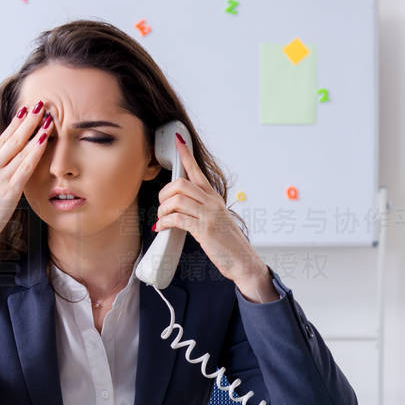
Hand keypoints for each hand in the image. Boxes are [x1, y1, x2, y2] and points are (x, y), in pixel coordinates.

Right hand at [0, 100, 51, 249]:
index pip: (1, 140)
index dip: (14, 125)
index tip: (24, 112)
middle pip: (11, 138)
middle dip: (27, 120)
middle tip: (39, 104)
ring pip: (20, 148)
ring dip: (35, 130)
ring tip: (47, 116)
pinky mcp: (9, 190)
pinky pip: (26, 165)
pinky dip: (36, 150)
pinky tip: (45, 138)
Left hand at [153, 134, 268, 291]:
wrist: (243, 262)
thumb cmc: (228, 244)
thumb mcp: (216, 220)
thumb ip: (201, 210)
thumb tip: (180, 209)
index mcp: (214, 198)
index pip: (198, 172)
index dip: (186, 156)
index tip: (178, 142)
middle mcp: (212, 203)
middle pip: (181, 183)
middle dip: (164, 192)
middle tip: (162, 205)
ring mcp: (209, 215)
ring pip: (177, 200)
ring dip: (163, 210)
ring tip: (161, 219)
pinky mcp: (204, 230)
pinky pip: (177, 219)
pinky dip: (165, 222)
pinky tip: (162, 228)